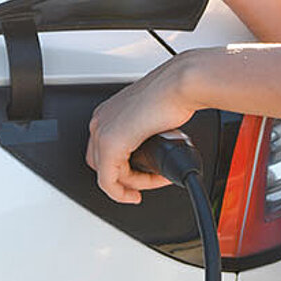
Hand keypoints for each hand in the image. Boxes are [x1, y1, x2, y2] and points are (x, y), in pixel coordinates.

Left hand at [86, 53, 200, 203]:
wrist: (180, 86)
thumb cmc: (173, 94)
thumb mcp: (153, 117)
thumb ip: (145, 132)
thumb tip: (154, 148)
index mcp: (109, 112)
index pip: (103, 150)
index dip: (123, 168)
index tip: (140, 176)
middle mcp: (100, 120)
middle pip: (102, 164)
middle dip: (125, 178)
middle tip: (145, 183)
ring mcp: (102, 131)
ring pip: (106, 174)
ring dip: (130, 185)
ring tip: (153, 182)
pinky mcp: (110, 144)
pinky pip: (107, 182)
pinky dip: (121, 193)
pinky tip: (136, 194)